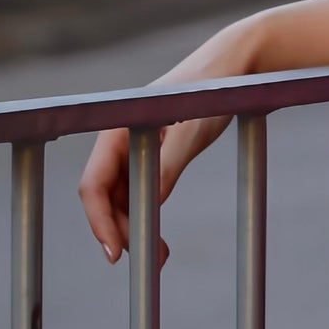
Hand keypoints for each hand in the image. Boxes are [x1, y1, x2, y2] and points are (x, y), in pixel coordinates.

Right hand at [77, 16, 262, 265]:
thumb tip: (148, 206)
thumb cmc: (212, 93)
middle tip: (153, 261)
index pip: (92, 186)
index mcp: (115, 131)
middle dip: (122, 232)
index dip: (99, 223)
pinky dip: (146, 213)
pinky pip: (139, 190)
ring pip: (121, 198)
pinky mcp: (153, 153)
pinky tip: (160, 234)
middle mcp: (117, 141)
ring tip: (161, 257)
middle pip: (104, 197)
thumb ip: (167, 165)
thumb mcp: (191, 132)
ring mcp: (133, 148)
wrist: (236, 66)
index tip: (115, 255)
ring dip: (135, 227)